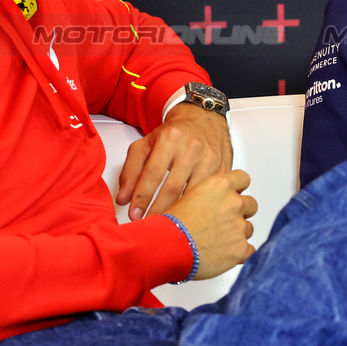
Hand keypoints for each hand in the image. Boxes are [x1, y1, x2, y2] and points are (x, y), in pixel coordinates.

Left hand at [116, 102, 232, 219]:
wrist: (204, 119)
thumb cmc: (174, 134)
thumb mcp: (147, 144)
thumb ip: (131, 170)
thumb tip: (123, 199)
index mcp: (170, 138)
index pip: (152, 173)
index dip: (141, 196)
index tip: (133, 214)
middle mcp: (191, 148)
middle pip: (172, 187)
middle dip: (157, 210)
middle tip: (148, 225)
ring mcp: (210, 159)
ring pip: (192, 194)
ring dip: (177, 214)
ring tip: (165, 227)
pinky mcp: (223, 170)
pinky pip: (208, 195)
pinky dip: (196, 209)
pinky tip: (187, 218)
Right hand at [166, 169, 257, 278]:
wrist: (166, 247)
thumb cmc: (170, 224)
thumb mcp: (186, 197)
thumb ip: (207, 195)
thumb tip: (213, 200)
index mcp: (220, 186)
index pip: (243, 178)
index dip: (239, 189)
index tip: (234, 196)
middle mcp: (234, 202)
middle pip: (250, 204)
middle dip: (240, 213)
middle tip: (224, 223)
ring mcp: (239, 226)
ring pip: (248, 229)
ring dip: (237, 234)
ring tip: (216, 242)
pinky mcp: (240, 248)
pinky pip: (249, 251)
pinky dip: (239, 254)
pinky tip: (223, 255)